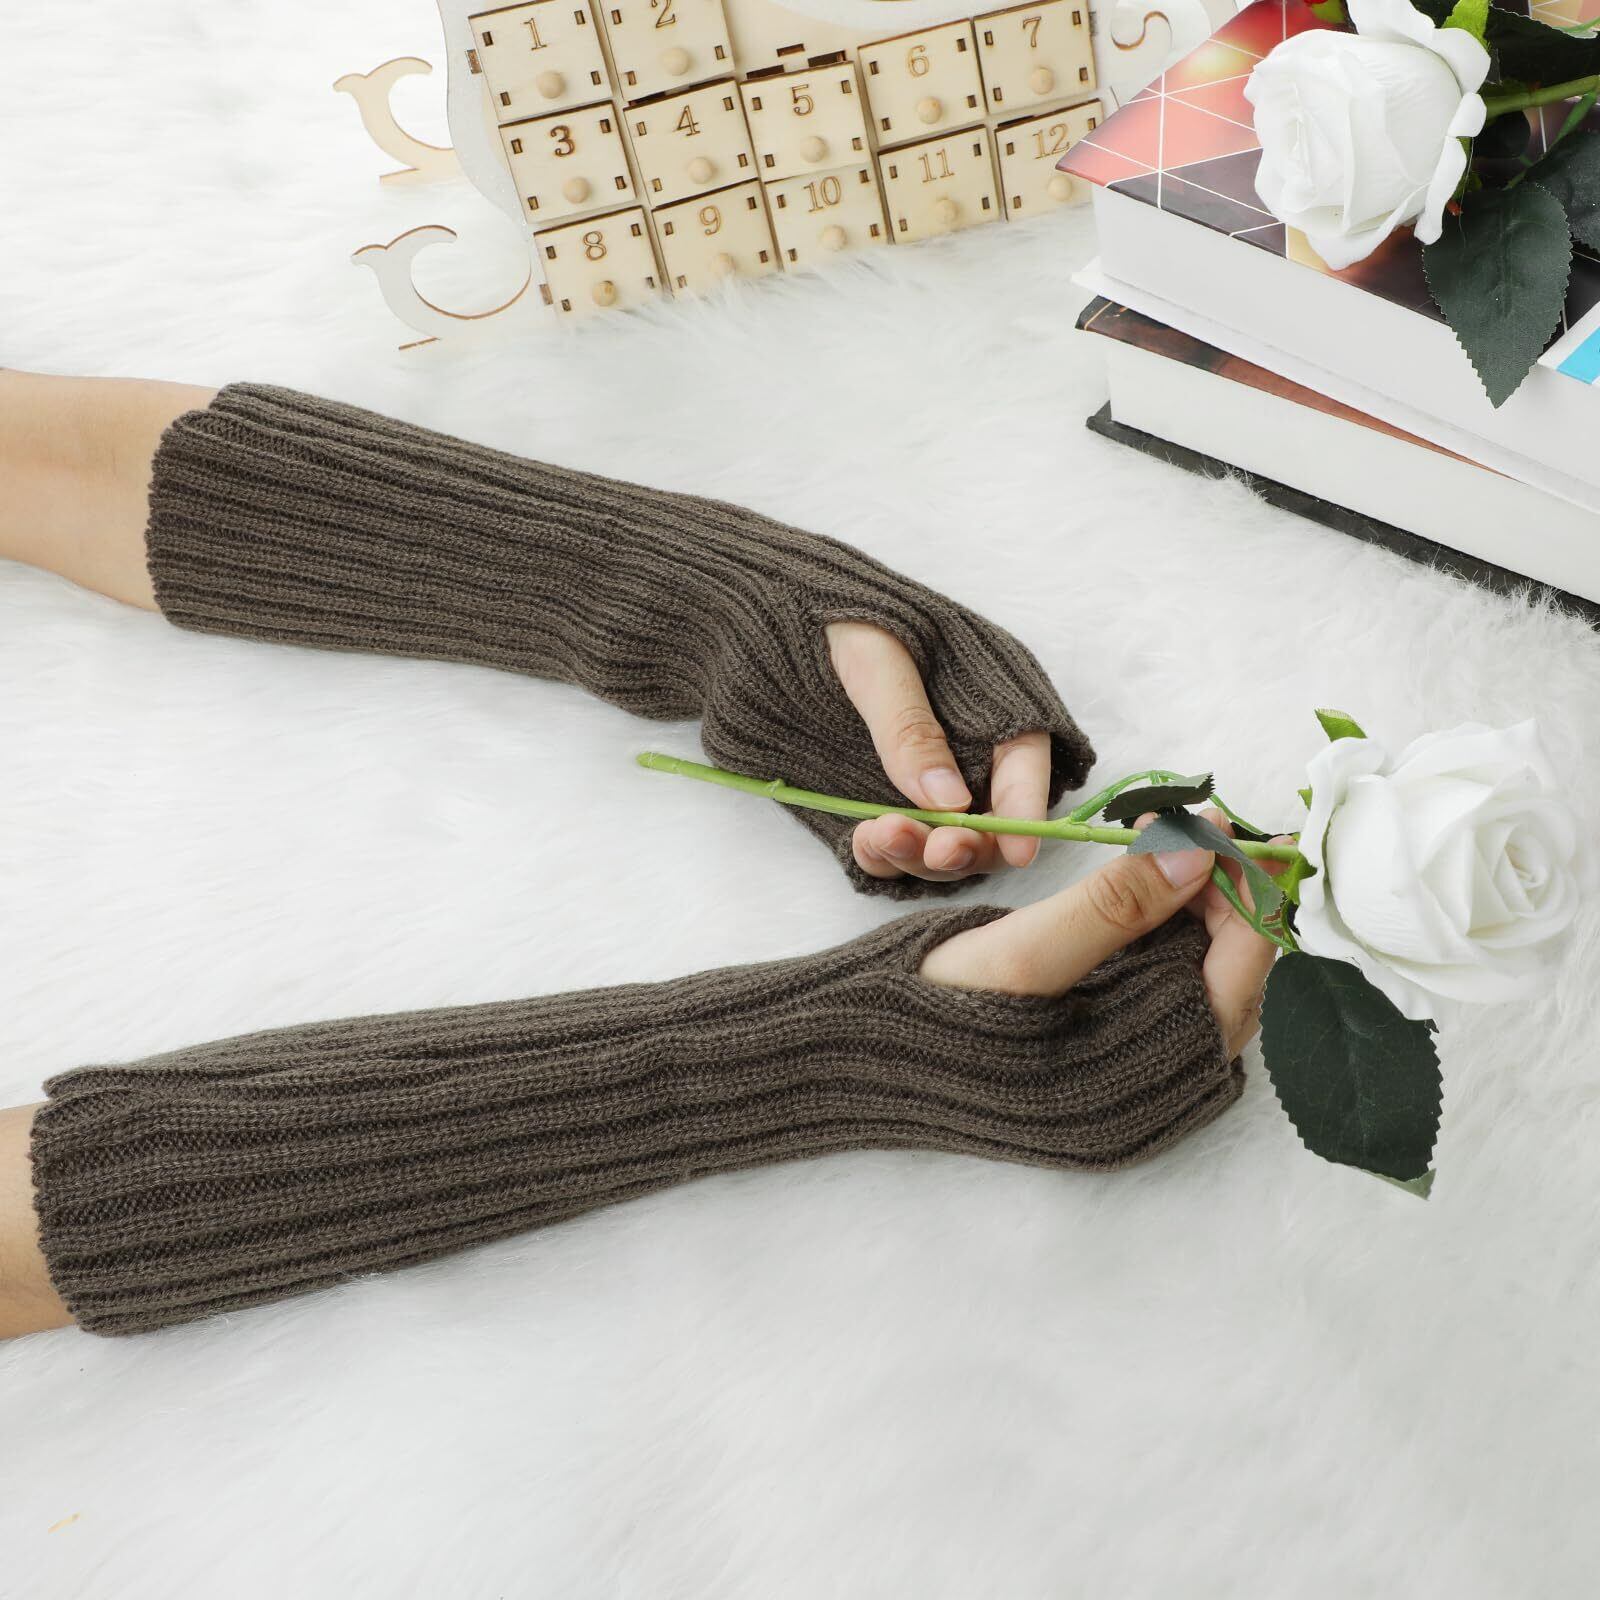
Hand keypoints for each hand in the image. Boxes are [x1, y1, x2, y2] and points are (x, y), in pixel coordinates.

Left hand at [827, 620, 1053, 886]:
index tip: (1017, 851)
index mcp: (994, 706)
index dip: (1025, 813)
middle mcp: (971, 756)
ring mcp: (929, 785)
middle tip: (933, 850)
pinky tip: (864, 845)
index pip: (1024, 770)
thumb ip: (911, 729)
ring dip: (919, 854)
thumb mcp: (877, 661)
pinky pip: (898, 846)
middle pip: (988, 823)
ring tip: (878, 838)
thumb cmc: (846, 617)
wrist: (788, 615)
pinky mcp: (889, 802)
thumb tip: (949, 802)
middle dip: (964, 845)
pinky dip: (885, 856)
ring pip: (943, 844)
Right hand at [920, 814, 1291, 1056]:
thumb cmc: (940, 1015)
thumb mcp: (1027, 951)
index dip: (1240, 887)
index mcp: (1152, 1076)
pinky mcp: (1112, 1057)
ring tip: (1167, 844)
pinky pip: (1168, 991)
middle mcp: (1163, 1087)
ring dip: (1193, 908)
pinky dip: (1164, 935)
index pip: (1239, 968)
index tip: (1218, 820)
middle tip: (1189, 822)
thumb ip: (1118, 904)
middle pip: (1232, 975)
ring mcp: (1140, 1074)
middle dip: (1218, 892)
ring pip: (1202, 979)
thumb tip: (1200, 849)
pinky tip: (1146, 892)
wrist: (870, 1063)